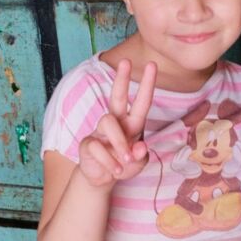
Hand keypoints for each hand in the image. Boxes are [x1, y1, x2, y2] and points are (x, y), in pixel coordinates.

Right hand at [79, 59, 156, 187]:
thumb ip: (141, 156)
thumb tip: (140, 146)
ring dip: (119, 142)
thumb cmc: (123, 165)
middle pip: (117, 96)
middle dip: (122, 79)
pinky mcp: (88, 143)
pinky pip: (98, 146)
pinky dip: (109, 161)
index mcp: (131, 124)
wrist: (102, 179)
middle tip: (125, 60)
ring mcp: (100, 131)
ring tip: (126, 160)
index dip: (147, 84)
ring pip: (108, 122)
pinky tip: (115, 170)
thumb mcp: (137, 164)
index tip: (152, 64)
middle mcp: (115, 123)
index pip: (141, 102)